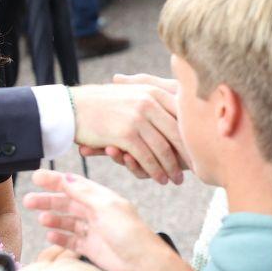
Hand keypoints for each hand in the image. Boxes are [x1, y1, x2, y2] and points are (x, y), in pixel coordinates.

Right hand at [23, 170, 172, 270]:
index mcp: (101, 198)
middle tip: (29, 200)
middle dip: (48, 200)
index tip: (37, 177)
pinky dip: (60, 237)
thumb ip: (83, 193)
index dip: (55, 180)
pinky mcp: (91, 247)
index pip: (74, 185)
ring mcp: (93, 230)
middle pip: (67, 202)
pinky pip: (71, 240)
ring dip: (52, 218)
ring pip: (67, 221)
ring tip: (41, 219)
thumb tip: (66, 178)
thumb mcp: (105, 207)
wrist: (142, 263)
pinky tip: (50, 235)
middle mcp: (96, 212)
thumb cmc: (130, 233)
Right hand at [69, 83, 188, 183]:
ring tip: (175, 179)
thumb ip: (154, 99)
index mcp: (154, 91)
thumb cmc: (101, 103)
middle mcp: (149, 102)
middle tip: (193, 171)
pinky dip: (155, 171)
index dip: (194, 135)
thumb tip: (180, 113)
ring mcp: (138, 118)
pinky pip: (147, 158)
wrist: (71, 107)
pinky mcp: (126, 134)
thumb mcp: (131, 93)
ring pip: (164, 149)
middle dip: (187, 156)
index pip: (183, 116)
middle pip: (178, 134)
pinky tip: (159, 179)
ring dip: (171, 168)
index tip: (201, 151)